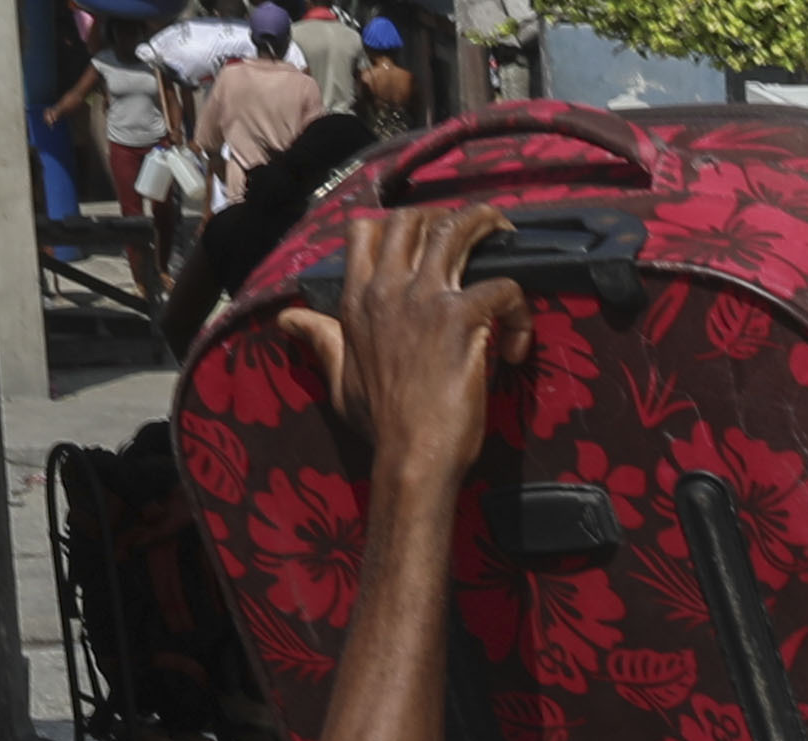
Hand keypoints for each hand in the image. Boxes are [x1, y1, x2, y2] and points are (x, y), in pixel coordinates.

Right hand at [283, 203, 528, 488]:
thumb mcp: (338, 377)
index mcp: (357, 300)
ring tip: (506, 235)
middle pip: (410, 220)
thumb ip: (320, 339)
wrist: (410, 456)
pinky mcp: (460, 319)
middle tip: (474, 234)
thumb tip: (288, 319)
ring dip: (485, 226)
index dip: (398, 224)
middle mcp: (387, 289)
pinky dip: (519, 309)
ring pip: (454, 231)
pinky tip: (517, 343)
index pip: (365, 232)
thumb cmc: (381, 425)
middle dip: (445, 216)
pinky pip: (502, 287)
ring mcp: (423, 300)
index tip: (425, 239)